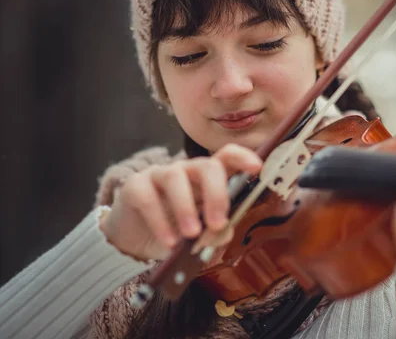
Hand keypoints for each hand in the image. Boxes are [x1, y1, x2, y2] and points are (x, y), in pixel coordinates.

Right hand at [99, 144, 262, 260]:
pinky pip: (148, 198)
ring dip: (186, 208)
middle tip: (217, 223)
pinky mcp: (135, 186)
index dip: (243, 158)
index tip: (257, 168)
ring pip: (175, 177)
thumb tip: (222, 231)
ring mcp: (160, 174)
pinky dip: (160, 222)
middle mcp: (187, 170)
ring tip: (190, 235)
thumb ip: (216, 231)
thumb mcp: (201, 233)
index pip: (227, 157)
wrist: (135, 238)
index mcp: (208, 178)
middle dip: (216, 193)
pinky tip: (168, 242)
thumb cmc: (176, 229)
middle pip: (207, 166)